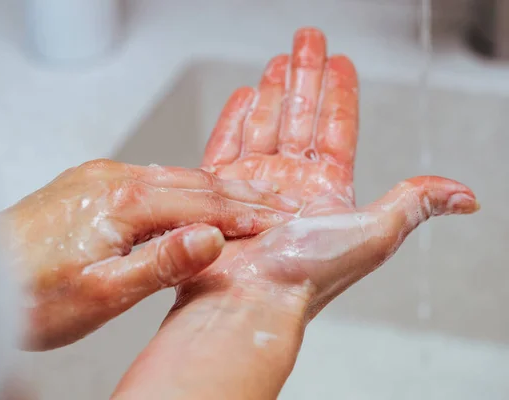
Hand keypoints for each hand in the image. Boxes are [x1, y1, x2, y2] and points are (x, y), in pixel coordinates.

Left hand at [0, 159, 299, 349]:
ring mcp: (98, 178)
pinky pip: (149, 181)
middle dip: (239, 194)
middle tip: (278, 203)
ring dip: (213, 191)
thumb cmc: (28, 294)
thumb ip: (161, 263)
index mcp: (121, 202)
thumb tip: (212, 238)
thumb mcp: (101, 292)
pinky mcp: (89, 185)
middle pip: (192, 182)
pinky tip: (194, 197)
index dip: (245, 213)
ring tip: (248, 200)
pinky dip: (182, 190)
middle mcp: (112, 179)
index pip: (202, 203)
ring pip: (172, 178)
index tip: (279, 220)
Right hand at [179, 27, 478, 317]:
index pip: (337, 129)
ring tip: (277, 60)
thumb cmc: (304, 274)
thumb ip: (413, 204)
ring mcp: (253, 186)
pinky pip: (227, 144)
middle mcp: (291, 187)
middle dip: (304, 76)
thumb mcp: (374, 233)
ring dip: (273, 91)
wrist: (248, 300)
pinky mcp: (219, 191)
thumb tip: (464, 196)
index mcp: (327, 193)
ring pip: (267, 124)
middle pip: (301, 117)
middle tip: (306, 41)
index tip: (340, 62)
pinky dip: (235, 118)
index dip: (340, 94)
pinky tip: (245, 97)